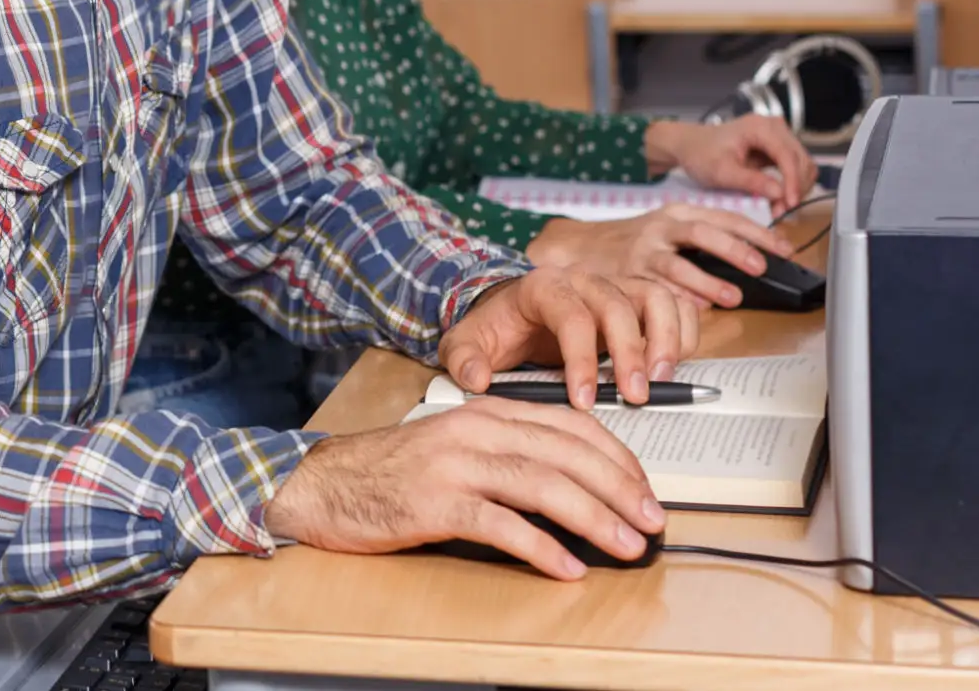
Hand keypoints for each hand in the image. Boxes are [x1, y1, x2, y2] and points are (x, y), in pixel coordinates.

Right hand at [262, 397, 663, 579]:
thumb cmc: (393, 470)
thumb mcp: (456, 445)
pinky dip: (539, 547)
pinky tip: (566, 567)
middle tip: (653, 522)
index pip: (570, 426)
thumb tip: (575, 483)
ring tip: (627, 545)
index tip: (646, 489)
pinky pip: (498, 525)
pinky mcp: (433, 504)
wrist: (324, 483)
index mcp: (485, 412)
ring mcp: (453, 466)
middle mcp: (474, 431)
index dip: (617, 458)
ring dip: (594, 517)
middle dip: (619, 488)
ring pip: (541, 485)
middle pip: (565, 454)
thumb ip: (508, 452)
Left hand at [436, 268, 699, 407]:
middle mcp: (583, 280)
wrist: (511, 314)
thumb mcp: (465, 342)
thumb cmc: (494, 330)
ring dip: (666, 339)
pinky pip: (674, 305)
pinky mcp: (637, 301)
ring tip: (660, 380)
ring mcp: (615, 286)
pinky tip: (669, 369)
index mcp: (542, 287)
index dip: (582, 358)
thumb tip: (475, 378)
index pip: (571, 315)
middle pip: (619, 304)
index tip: (584, 400)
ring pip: (656, 296)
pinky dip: (682, 334)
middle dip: (631, 353)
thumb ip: (463, 358)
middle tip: (634, 396)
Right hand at [526, 205, 795, 308]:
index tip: (784, 248)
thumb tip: (749, 264)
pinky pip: (653, 286)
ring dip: (707, 281)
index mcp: (677, 213)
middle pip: (702, 232)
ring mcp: (642, 250)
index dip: (757, 233)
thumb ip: (703, 244)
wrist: (579, 246)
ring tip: (732, 297)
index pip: (724, 217)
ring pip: (677, 262)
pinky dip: (674, 297)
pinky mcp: (626, 273)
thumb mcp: (669, 232)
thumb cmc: (633, 243)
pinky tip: (691, 309)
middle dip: (735, 248)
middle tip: (761, 266)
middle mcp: (661, 228)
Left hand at [645, 117, 814, 209]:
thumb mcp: (721, 172)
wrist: (689, 146)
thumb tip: (780, 193)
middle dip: (794, 188)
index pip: (788, 156)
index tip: (789, 205)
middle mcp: (774, 127)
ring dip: (795, 188)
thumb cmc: (700, 154)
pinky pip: (793, 167)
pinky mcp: (776, 147)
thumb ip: (751, 181)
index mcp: (760, 127)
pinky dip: (789, 185)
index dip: (793, 182)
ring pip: (802, 165)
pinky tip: (777, 200)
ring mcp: (777, 136)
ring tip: (778, 208)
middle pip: (800, 160)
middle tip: (782, 212)